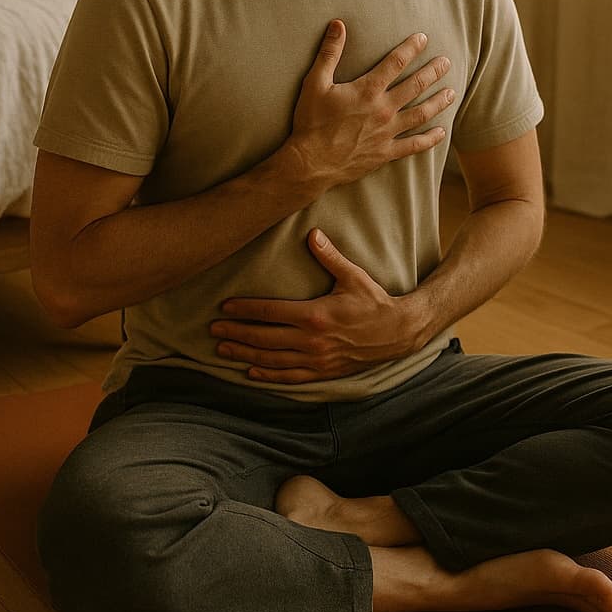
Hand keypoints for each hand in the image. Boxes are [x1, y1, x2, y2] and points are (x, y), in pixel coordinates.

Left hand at [210, 229, 419, 383]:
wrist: (398, 333)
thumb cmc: (374, 302)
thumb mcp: (353, 276)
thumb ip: (330, 257)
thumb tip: (312, 234)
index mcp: (315, 315)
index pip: (270, 312)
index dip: (244, 310)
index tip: (223, 308)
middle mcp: (312, 340)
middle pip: (264, 338)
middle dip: (236, 334)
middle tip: (213, 331)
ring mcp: (316, 360)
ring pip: (272, 360)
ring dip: (245, 355)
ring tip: (223, 351)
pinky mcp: (323, 373)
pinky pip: (290, 377)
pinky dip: (268, 376)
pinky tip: (250, 373)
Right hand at [286, 21, 453, 191]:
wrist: (311, 162)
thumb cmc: (311, 122)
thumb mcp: (315, 83)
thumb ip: (329, 53)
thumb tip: (338, 25)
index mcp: (367, 90)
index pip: (396, 62)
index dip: (411, 48)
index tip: (423, 39)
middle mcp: (383, 109)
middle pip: (415, 86)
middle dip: (432, 72)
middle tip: (446, 62)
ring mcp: (387, 132)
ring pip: (421, 114)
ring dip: (438, 101)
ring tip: (451, 92)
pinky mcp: (386, 152)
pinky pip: (414, 145)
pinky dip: (430, 139)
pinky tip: (441, 132)